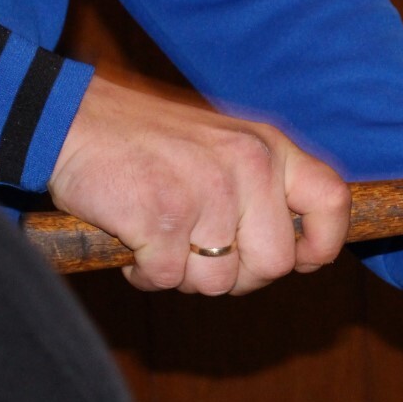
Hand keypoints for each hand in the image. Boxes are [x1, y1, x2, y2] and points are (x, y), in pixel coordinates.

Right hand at [49, 74, 349, 294]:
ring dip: (185, 276)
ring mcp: (207, 193)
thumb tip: (295, 252)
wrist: (70, 118)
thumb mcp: (224, 143)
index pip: (333, 202)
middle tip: (201, 256)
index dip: (322, 244)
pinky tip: (133, 243)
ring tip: (161, 240)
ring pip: (219, 283)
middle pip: (275, 264)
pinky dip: (146, 275)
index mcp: (269, 147)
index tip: (299, 260)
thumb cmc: (147, 140)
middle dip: (238, 276)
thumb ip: (262, 186)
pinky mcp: (161, 218)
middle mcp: (248, 166)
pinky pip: (168, 281)